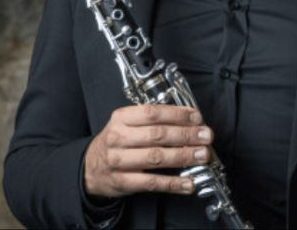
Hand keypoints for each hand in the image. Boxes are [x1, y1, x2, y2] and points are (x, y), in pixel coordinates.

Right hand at [83, 104, 212, 197]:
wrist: (90, 168)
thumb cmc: (115, 142)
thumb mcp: (126, 123)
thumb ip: (152, 119)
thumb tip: (188, 119)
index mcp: (121, 118)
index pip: (152, 113)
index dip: (177, 115)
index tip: (197, 118)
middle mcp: (119, 138)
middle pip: (157, 135)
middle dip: (186, 135)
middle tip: (206, 136)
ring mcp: (119, 161)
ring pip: (156, 158)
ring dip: (183, 156)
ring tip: (202, 155)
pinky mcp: (123, 182)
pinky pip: (152, 183)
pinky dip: (173, 184)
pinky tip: (188, 183)